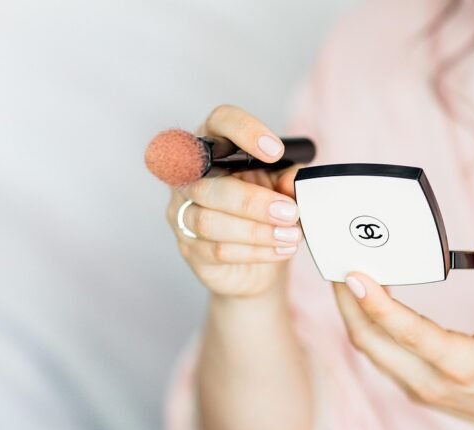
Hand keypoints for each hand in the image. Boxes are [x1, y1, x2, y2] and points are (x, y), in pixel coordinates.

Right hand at [165, 105, 303, 297]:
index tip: (275, 151)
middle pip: (208, 184)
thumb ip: (289, 180)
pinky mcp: (189, 249)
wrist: (258, 262)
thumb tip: (290, 182)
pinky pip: (217, 251)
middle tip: (290, 212)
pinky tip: (280, 250)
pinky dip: (255, 251)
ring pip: (209, 221)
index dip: (244, 131)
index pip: (220, 122)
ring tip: (290, 235)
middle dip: (253, 201)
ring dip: (257, 231)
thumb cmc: (267, 213)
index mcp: (217, 148)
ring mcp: (183, 214)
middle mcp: (191, 177)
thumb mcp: (285, 189)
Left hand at [333, 233, 473, 429]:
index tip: (353, 275)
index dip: (376, 303)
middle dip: (347, 302)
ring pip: (370, 350)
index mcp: (460, 368)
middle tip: (337, 262)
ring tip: (346, 275)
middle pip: (370, 343)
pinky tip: (368, 300)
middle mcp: (430, 384)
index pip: (407, 333)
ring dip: (353, 313)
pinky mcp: (415, 389)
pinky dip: (368, 325)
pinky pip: (381, 355)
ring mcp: (418, 390)